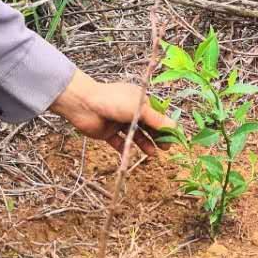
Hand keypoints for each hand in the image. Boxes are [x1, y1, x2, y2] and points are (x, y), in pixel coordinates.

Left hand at [49, 71, 173, 159]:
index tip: (173, 139)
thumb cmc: (113, 101)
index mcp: (139, 100)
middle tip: (165, 148)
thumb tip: (174, 127)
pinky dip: (125, 149)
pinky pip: (119, 143)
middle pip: (147, 126)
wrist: (83, 104)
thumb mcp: (139, 109)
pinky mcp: (107, 132)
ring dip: (144, 144)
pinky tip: (132, 156)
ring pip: (135, 135)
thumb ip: (156, 120)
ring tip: (152, 154)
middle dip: (156, 136)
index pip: (156, 115)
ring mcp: (118, 122)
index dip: (165, 126)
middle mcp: (130, 111)